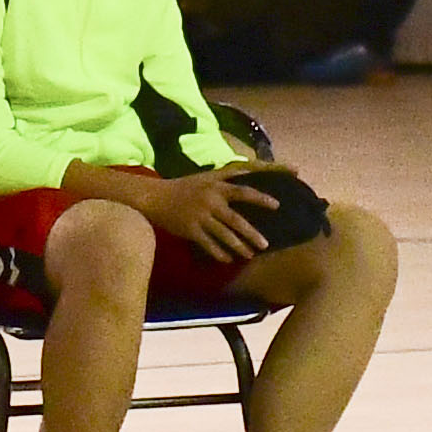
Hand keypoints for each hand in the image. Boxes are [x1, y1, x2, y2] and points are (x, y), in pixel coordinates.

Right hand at [137, 167, 280, 263]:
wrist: (154, 196)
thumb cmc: (184, 186)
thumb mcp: (206, 177)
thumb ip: (228, 176)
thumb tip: (253, 171)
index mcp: (216, 186)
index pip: (243, 191)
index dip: (260, 198)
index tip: (277, 205)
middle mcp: (209, 200)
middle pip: (235, 220)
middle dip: (251, 234)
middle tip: (265, 245)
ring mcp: (198, 216)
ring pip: (223, 235)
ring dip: (238, 247)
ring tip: (250, 255)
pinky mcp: (189, 229)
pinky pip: (207, 244)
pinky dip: (219, 253)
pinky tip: (228, 260)